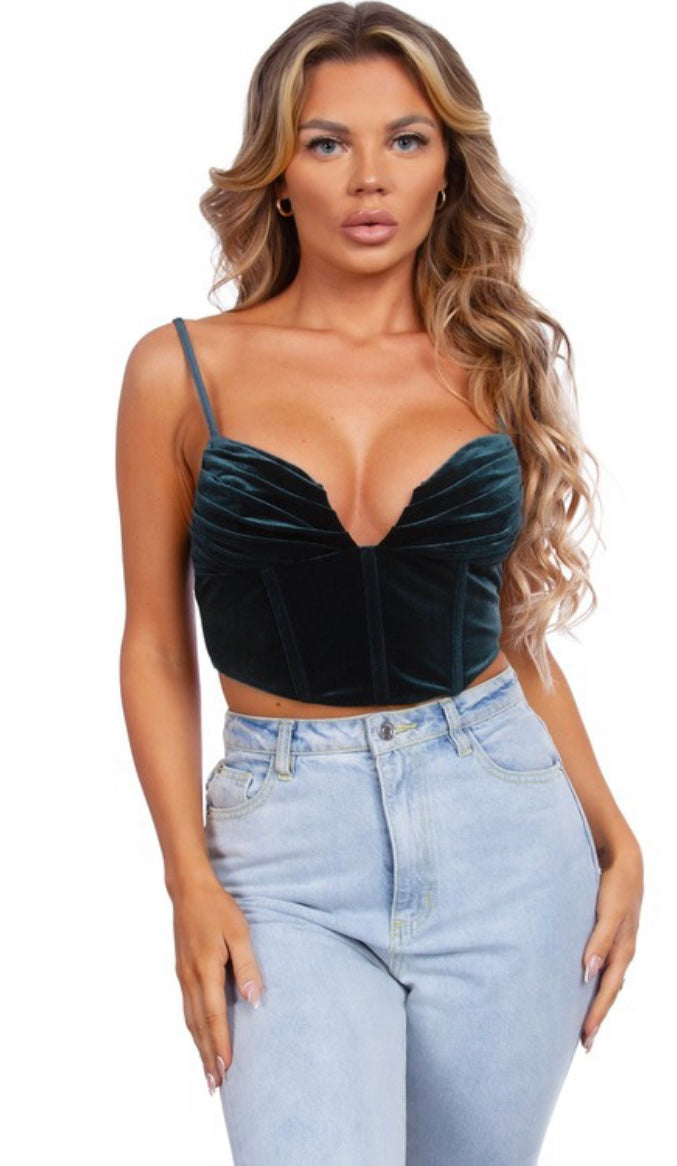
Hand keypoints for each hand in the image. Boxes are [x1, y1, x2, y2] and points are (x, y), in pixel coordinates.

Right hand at [171, 872, 263, 1092]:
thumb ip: (247, 966)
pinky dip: (194, 1029)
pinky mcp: (182, 972)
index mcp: (205, 970)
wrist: (188, 890)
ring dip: (198, 1047)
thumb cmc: (218, 909)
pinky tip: (199, 1037)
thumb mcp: (240, 932)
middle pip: (198, 1026)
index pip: (213, 1017)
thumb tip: (254, 1001)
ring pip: (190, 1020)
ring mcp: (182, 976)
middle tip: (215, 1086)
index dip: (219, 1045)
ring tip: (207, 1072)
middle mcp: (189, 978)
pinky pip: (187, 1009)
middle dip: (206, 1056)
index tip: (225, 1070)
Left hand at [580, 836, 642, 1050]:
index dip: (596, 1014)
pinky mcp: (609, 934)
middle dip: (597, 1017)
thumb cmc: (616, 884)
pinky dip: (596, 983)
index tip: (585, 1037)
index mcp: (624, 950)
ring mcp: (617, 944)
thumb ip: (600, 939)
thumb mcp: (610, 911)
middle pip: (609, 992)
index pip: (608, 991)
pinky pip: (604, 966)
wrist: (624, 859)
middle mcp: (622, 951)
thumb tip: (588, 971)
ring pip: (607, 982)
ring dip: (596, 1003)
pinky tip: (586, 987)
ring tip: (584, 1024)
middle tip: (584, 1044)